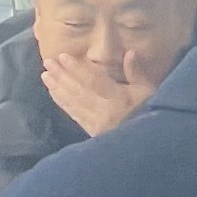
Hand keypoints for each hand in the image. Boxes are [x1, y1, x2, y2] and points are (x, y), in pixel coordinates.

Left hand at [38, 48, 158, 139]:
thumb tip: (129, 52)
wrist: (148, 144)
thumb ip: (137, 73)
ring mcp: (96, 123)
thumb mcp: (149, 92)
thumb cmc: (151, 112)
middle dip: (62, 76)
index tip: (62, 56)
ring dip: (58, 88)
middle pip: (79, 91)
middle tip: (47, 62)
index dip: (77, 68)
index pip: (93, 81)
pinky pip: (74, 115)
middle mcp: (103, 111)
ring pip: (73, 103)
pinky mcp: (92, 131)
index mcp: (118, 99)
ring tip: (45, 76)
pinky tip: (54, 94)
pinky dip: (63, 103)